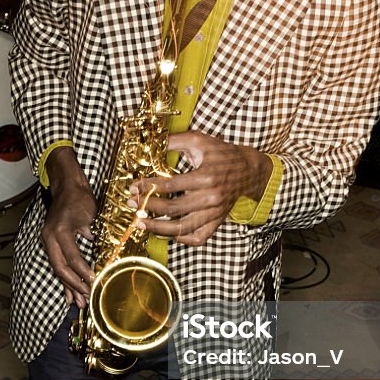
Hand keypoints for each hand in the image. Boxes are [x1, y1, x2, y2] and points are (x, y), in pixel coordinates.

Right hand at [41, 147, 96, 305]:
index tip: (96, 282)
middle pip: (61, 268)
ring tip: (80, 303)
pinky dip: (64, 280)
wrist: (67, 186)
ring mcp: (48, 242)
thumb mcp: (91, 215)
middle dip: (75, 285)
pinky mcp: (51, 244)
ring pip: (58, 269)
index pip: (72, 257)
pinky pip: (57, 265)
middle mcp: (49, 238)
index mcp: (59, 231)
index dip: (84, 272)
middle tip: (88, 297)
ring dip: (69, 287)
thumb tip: (103, 256)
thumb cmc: (81, 198)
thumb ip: (94, 235)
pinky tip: (69, 295)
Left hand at [129, 130, 271, 244]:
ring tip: (140, 224)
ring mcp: (214, 213)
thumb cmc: (222, 154)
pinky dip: (182, 238)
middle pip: (173, 209)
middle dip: (148, 207)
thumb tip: (150, 142)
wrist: (248, 170)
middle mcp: (211, 198)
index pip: (170, 185)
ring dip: (158, 228)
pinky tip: (168, 232)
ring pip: (183, 228)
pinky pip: (199, 238)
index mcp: (206, 177)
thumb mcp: (200, 141)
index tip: (133, 187)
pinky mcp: (217, 221)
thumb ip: (175, 140)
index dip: (148, 187)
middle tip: (131, 204)